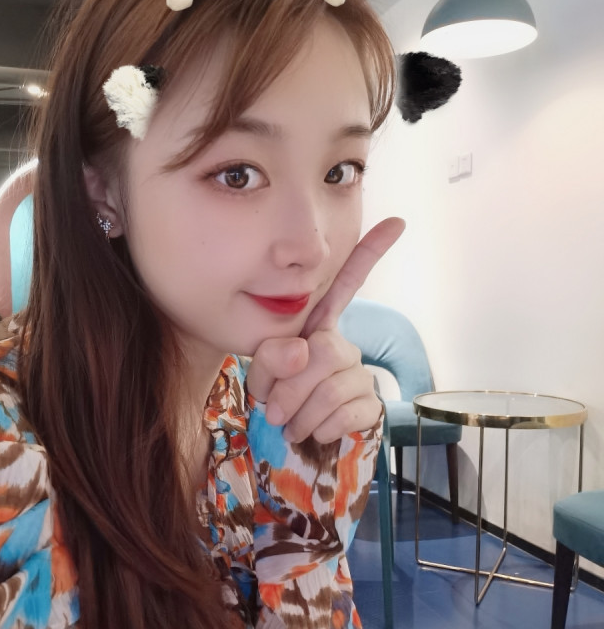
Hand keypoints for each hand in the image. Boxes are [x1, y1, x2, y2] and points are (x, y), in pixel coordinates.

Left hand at [246, 217, 404, 442]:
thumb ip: (271, 357)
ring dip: (299, 414)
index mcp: (318, 327)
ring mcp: (359, 374)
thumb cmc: (275, 395)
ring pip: (331, 387)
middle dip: (290, 386)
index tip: (398, 221)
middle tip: (272, 408)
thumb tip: (301, 351)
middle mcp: (343, 345)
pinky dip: (319, 428)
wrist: (285, 438)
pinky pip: (348, 413)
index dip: (371, 254)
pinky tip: (311, 432)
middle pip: (325, 351)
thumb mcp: (261, 372)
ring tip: (286, 423)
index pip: (346, 286)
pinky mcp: (370, 405)